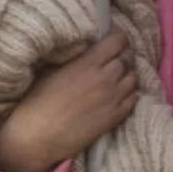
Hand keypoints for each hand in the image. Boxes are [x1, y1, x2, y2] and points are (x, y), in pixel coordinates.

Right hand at [0, 28, 137, 171]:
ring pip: (134, 77)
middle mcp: (105, 78)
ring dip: (127, 73)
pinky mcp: (115, 117)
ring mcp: (113, 99)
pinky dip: (129, 92)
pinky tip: (119, 93)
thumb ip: (77, 59)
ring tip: (117, 75)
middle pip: (128, 58)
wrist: (39, 135)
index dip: (118, 36)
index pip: (118, 41)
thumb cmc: (38, 101)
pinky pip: (133, 98)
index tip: (113, 37)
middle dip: (123, 53)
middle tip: (115, 56)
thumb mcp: (54, 70)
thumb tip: (87, 51)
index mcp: (88, 63)